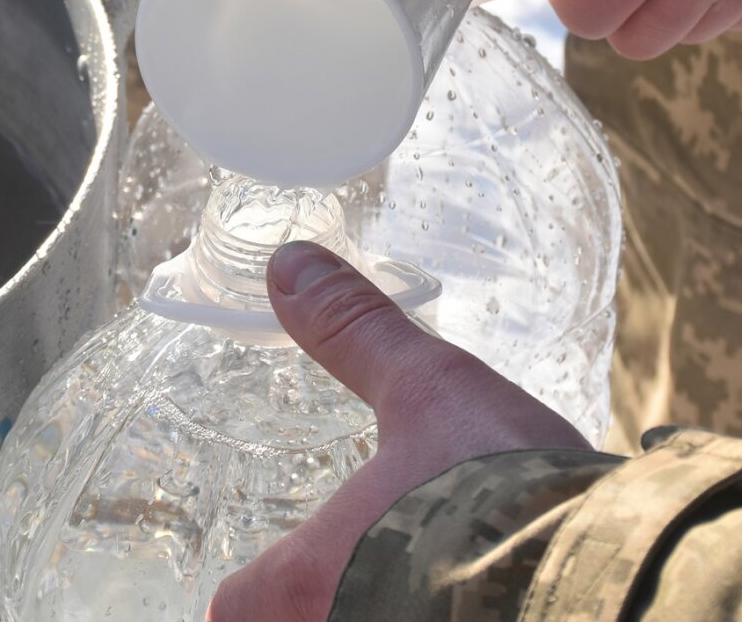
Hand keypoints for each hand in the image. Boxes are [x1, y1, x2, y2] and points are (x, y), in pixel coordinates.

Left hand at [207, 242, 585, 621]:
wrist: (625, 591)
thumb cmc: (510, 494)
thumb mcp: (430, 392)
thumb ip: (354, 333)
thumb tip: (290, 268)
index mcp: (310, 584)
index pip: (228, 610)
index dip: (249, 590)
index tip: (274, 570)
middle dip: (319, 608)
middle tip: (355, 573)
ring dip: (379, 612)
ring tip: (416, 589)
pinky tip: (487, 609)